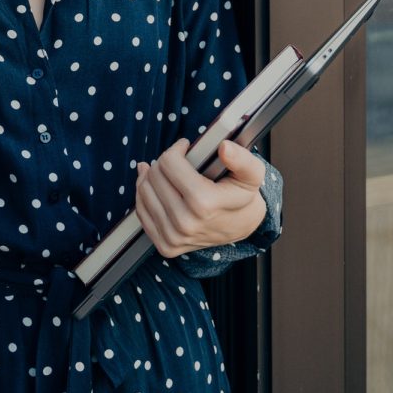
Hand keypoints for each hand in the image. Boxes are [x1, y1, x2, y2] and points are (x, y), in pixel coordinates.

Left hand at [135, 138, 267, 257]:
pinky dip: (145, 194)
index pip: (169, 162)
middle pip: (155, 175)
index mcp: (203, 203)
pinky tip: (155, 185)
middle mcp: (185, 223)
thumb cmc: (243, 196)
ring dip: (152, 175)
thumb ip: (241, 158)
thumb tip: (224, 147)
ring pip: (144, 191)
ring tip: (166, 171)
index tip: (186, 147)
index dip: (177, 149)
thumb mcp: (251, 173)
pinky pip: (141, 211)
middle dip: (164, 161)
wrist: (242, 227)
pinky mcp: (165, 246)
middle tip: (178, 160)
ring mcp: (173, 237)